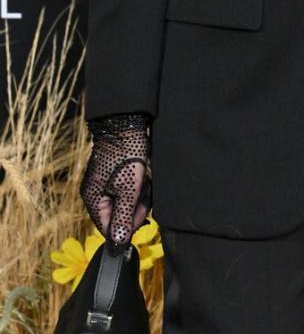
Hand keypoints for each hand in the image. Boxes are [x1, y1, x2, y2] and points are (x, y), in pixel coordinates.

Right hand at [80, 114, 151, 249]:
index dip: (126, 228)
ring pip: (124, 204)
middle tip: (145, 196)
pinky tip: (144, 180)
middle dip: (134, 210)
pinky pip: (126, 192)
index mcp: (93, 199)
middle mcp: (95, 194)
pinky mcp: (115, 176)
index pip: (107, 229)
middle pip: (117, 216)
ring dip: (137, 198)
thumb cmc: (127, 156)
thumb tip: (119, 243)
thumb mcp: (129, 189)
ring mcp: (104, 185)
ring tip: (145, 184)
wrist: (127, 125)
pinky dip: (137, 189)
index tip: (143, 219)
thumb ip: (124, 217)